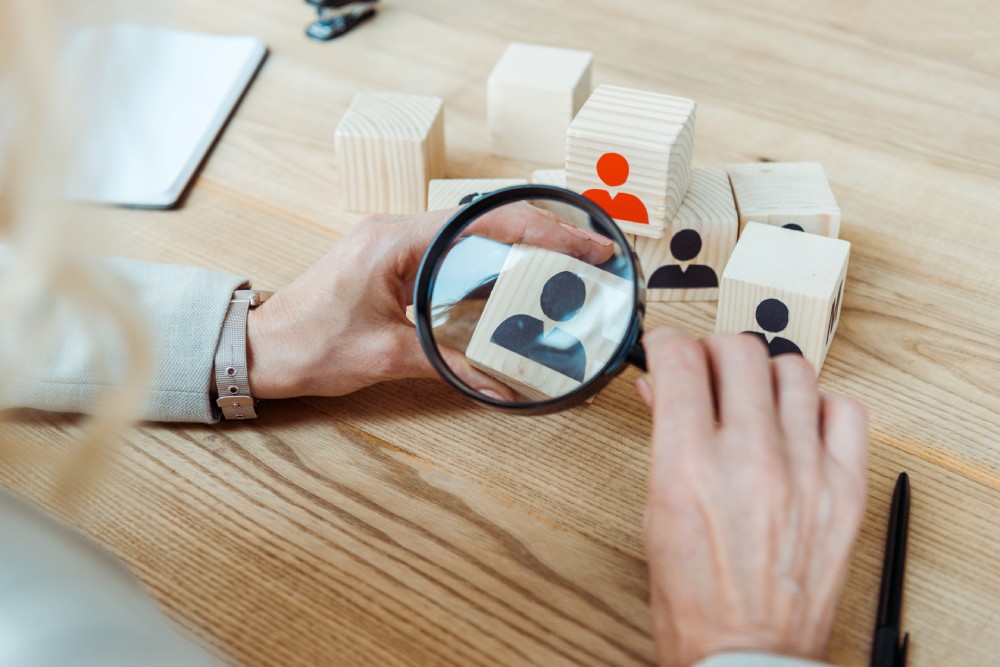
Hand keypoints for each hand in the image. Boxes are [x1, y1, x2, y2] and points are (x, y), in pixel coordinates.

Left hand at [245, 203, 614, 399]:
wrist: (259, 348)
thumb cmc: (306, 345)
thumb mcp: (385, 357)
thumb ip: (449, 364)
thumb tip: (502, 384)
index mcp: (396, 241)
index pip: (484, 224)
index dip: (541, 232)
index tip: (582, 246)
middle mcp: (398, 231)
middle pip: (486, 222)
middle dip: (542, 235)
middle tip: (588, 255)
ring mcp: (397, 243)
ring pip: (473, 236)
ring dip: (519, 248)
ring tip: (565, 267)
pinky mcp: (395, 261)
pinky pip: (454, 255)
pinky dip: (491, 265)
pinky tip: (517, 283)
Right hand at [636, 327, 868, 665]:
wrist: (747, 650)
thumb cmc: (696, 595)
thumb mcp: (657, 508)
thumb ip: (663, 436)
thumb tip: (662, 388)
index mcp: (688, 466)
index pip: (680, 359)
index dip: (667, 340)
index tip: (668, 346)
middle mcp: (749, 459)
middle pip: (739, 350)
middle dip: (714, 350)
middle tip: (708, 369)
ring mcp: (804, 471)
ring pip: (793, 369)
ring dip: (765, 374)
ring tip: (754, 397)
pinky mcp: (844, 489)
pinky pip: (845, 410)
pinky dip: (819, 406)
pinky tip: (800, 425)